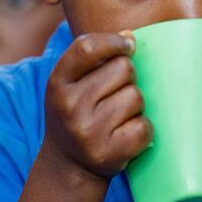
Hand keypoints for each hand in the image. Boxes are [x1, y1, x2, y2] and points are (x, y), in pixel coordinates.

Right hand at [42, 31, 151, 181]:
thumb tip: (129, 36)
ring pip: (136, 97)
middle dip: (127, 78)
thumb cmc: (76, 114)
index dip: (113, 42)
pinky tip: (126, 134)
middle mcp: (69, 106)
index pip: (87, 47)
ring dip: (136, 105)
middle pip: (124, 68)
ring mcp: (88, 132)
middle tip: (115, 95)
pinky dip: (142, 129)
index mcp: (57, 83)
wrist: (67, 165)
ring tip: (119, 116)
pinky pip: (144, 126)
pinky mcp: (108, 153)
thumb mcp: (70, 84)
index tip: (127, 46)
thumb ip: (94, 58)